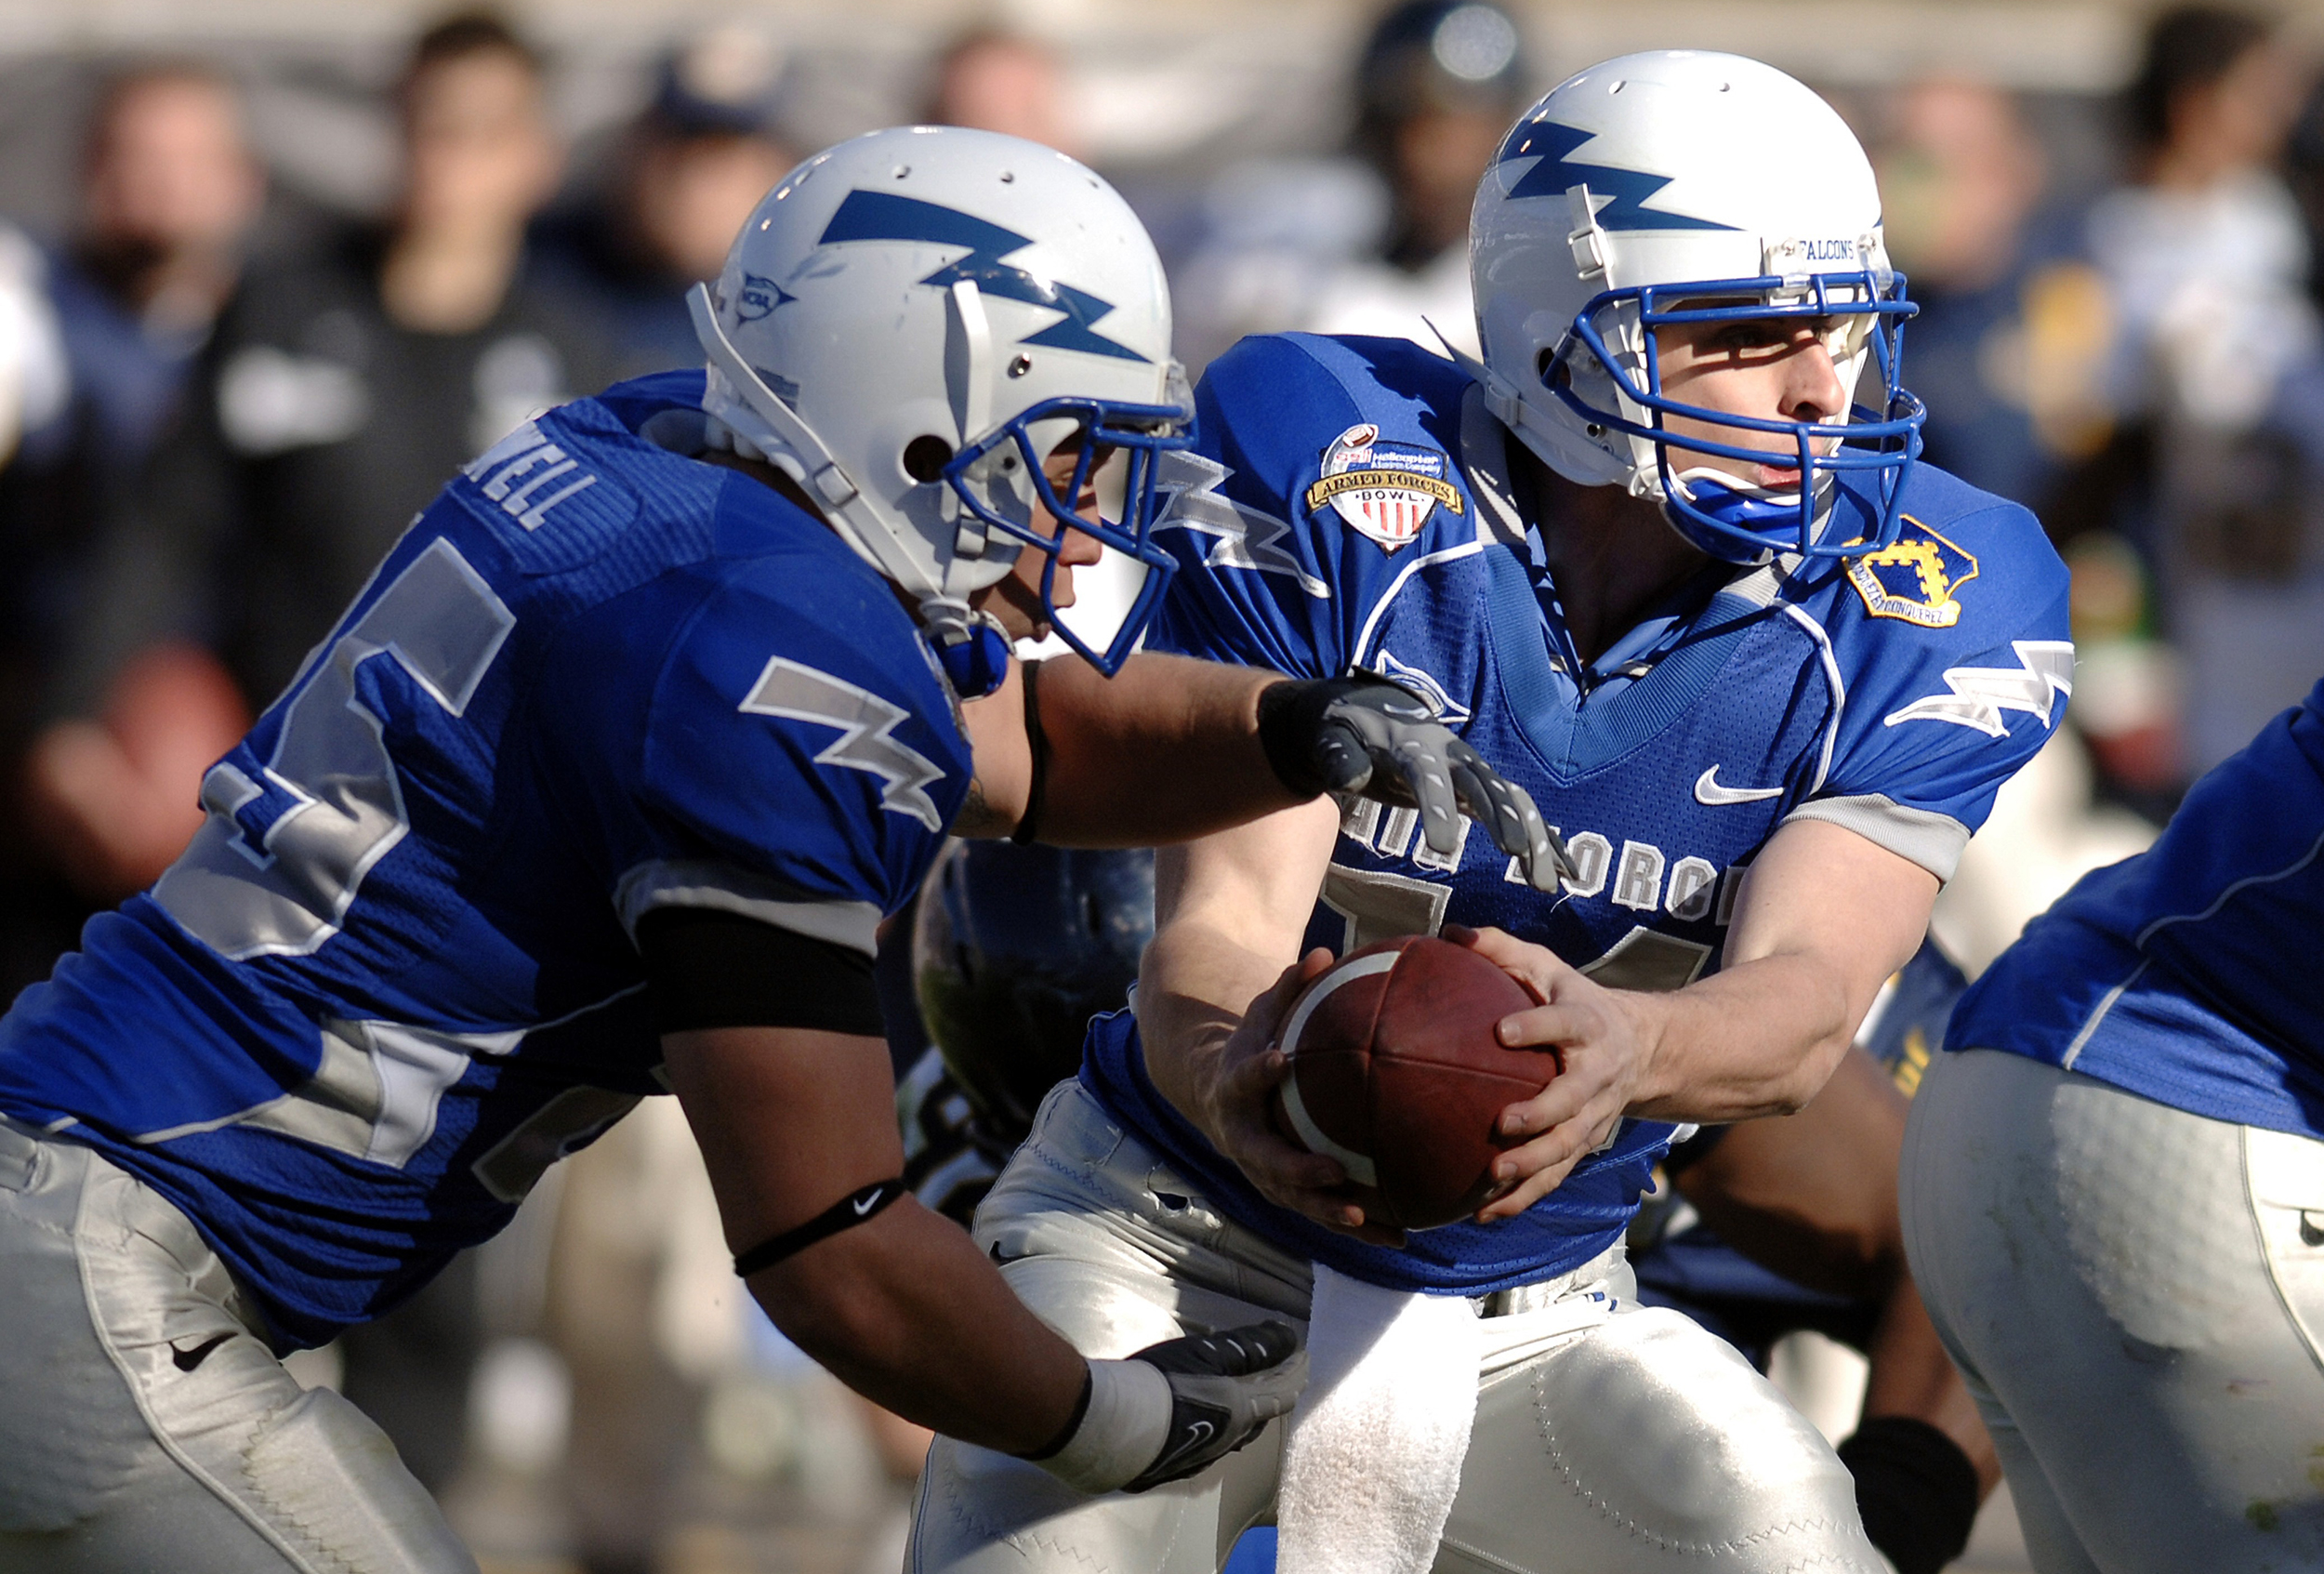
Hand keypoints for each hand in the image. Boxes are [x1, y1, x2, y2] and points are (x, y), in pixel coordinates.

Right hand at [1032, 1321, 1307, 1493]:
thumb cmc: (1163, 1385)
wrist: (1114, 1430)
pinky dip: (1219, 1429)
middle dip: (1275, 1395)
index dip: (1295, 1373)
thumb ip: (1249, 1347)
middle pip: (1261, 1417)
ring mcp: (1202, 1456)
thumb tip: (1288, 1337)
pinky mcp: (1174, 1464)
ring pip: (1236, 1434)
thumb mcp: (1207, 1354)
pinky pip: (1209, 1445)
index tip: (1305, 1357)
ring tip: (1247, 1402)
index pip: (1281, 1392)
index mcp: (1241, 1411)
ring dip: (1247, 1414)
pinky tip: (1205, 1427)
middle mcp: (1228, 1438)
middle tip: (1282, 1378)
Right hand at [1196, 951, 1405, 1246]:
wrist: (1218, 1094)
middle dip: (1298, 1170)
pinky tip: (1400, 1235)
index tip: (1279, 1061)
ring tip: (1369, 1219)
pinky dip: (1358, 1227)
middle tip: (1333, 1172)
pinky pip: (1322, 1212)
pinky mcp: (1286, 1192)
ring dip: (1329, 1213)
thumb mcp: (1261, 1014)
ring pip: (1295, 1200)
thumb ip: (1288, 988)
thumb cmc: (1252, 1044)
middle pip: (1266, 1161)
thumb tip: (1323, 953)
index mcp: (1233, 1091)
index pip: (1242, 1080)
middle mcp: (1243, 1140)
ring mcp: (1262, 1172)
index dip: (1257, 1072)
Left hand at [1256, 676, 1571, 892]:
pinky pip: (1520, 812)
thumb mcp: (1331, 739)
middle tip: (1518, 857)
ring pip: (1512, 802)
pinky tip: (1568, 870)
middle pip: (1485, 788)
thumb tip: (1352, 779)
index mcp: (1414, 745)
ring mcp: (1473, 770)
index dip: (1437, 809)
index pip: (1428, 776)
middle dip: (1505, 821)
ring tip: (1545, 884)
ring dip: (1533, 839)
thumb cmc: (1345, 732)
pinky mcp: (1482, 787)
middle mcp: (1454, 755)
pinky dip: (1544, 839)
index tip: (1441, 849)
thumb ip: (1340, 760)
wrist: (1370, 713)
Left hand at [1444, 924, 1661, 1221]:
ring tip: (1493, 1178)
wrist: (1643, 1048)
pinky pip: (1555, 1176)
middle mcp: (1596, 1074)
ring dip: (1533, 1166)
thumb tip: (1448, 934)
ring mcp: (1593, 1116)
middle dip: (1542, 1114)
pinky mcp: (1583, 1145)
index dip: (1537, 1027)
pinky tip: (1482, 1213)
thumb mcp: (1547, 967)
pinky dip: (1523, 1198)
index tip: (1502, 1031)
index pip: (1563, 1024)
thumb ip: (1500, 949)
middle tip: (1503, 1124)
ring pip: (1567, 1147)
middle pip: (1572, 1099)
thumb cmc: (1574, 1000)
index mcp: (1586, 1025)